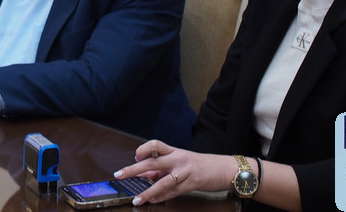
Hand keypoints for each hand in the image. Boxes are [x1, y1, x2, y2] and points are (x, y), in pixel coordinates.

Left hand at [113, 140, 237, 204]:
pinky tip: (153, 201)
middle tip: (120, 174)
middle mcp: (179, 159)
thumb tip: (145, 174)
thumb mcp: (181, 161)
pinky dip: (162, 197)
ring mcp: (185, 171)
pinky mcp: (192, 183)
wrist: (225, 169)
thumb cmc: (201, 165)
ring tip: (137, 199)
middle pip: (153, 162)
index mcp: (175, 151)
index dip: (144, 148)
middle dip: (134, 169)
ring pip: (162, 182)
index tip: (136, 156)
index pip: (156, 144)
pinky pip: (173, 192)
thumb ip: (164, 167)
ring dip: (147, 192)